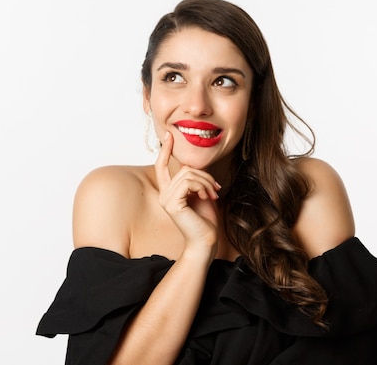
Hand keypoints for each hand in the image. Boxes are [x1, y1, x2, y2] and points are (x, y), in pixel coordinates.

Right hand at [154, 132, 220, 253]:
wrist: (206, 240)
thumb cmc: (205, 219)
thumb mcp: (200, 192)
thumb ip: (193, 178)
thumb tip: (189, 163)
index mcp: (168, 191)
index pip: (161, 166)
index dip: (165, 150)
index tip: (169, 135)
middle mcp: (164, 194)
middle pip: (183, 168)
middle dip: (204, 175)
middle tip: (215, 188)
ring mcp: (166, 199)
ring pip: (188, 174)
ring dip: (206, 182)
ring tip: (213, 194)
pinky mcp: (172, 204)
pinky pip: (189, 182)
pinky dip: (203, 186)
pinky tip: (207, 197)